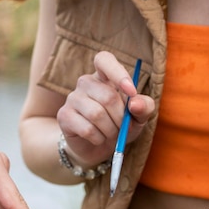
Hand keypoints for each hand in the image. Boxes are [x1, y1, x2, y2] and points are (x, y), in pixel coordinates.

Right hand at [56, 51, 154, 166]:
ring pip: (97, 114)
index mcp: (104, 76)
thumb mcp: (138, 116)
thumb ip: (144, 106)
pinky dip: (99, 139)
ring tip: (111, 134)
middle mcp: (86, 82)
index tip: (131, 92)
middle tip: (123, 128)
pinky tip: (98, 138)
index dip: (118, 73)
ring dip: (110, 130)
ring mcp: (73, 98)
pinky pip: (87, 129)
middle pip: (108, 96)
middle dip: (121, 118)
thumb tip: (135, 103)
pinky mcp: (64, 115)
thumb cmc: (119, 126)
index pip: (104, 60)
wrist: (97, 148)